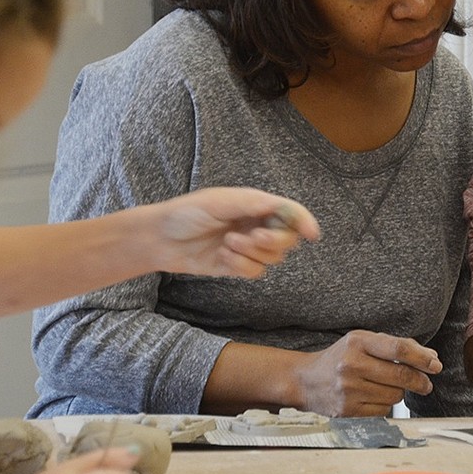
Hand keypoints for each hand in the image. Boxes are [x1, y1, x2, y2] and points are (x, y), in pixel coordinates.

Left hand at [153, 187, 319, 277]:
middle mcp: (256, 226)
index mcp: (256, 205)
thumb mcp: (220, 201)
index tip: (311, 234)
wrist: (160, 238)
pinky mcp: (237, 266)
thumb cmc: (187, 213)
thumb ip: (254, 204)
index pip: (289, 213)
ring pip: (272, 258)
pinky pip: (255, 272)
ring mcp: (248, 247)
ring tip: (227, 244)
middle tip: (253, 238)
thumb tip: (282, 207)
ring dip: (251, 253)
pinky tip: (223, 256)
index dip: (303, 222)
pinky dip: (241, 266)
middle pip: (287, 240)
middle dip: (273, 241)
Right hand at [292, 330, 442, 415]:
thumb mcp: (363, 342)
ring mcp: (348, 391)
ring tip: (388, 386)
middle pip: (400, 375)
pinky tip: (375, 397)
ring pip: (395, 396)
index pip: (398, 349)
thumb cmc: (341, 358)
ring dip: (400, 392)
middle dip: (420, 380)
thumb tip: (431, 358)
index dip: (421, 358)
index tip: (436, 364)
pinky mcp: (347, 412)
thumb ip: (396, 346)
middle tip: (426, 383)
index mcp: (357, 342)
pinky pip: (383, 411)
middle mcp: (351, 366)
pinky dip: (386, 405)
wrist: (305, 381)